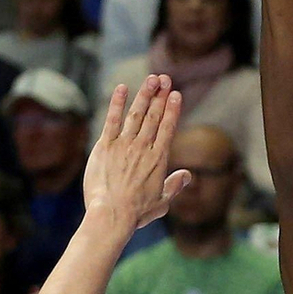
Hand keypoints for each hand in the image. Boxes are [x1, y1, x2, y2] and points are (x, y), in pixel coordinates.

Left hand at [83, 73, 189, 235]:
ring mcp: (123, 145)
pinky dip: (117, 103)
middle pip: (154, 116)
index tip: (175, 94)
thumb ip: (174, 185)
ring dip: (144, 95)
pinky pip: (112, 120)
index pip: (167, 128)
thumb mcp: (162, 202)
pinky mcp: (105, 147)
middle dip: (160, 95)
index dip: (172, 109)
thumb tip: (188, 175)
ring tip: (151, 79)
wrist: (111, 215)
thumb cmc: (136, 213)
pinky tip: (122, 88)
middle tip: (165, 78)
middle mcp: (142, 148)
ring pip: (136, 114)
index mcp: (158, 160)